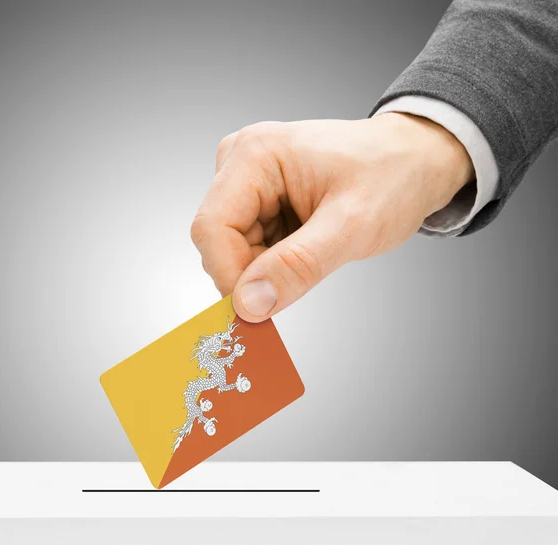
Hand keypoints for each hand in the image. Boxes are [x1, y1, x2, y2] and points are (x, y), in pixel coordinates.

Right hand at [191, 114, 473, 321]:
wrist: (414, 161)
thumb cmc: (392, 176)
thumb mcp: (352, 225)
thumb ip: (298, 265)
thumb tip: (248, 304)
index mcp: (255, 154)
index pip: (211, 228)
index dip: (229, 276)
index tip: (258, 310)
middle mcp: (242, 163)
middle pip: (219, 241)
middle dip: (253, 274)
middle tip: (300, 280)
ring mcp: (248, 181)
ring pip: (232, 249)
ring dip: (266, 269)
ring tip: (314, 253)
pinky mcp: (258, 199)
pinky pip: (249, 247)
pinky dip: (273, 263)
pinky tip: (306, 249)